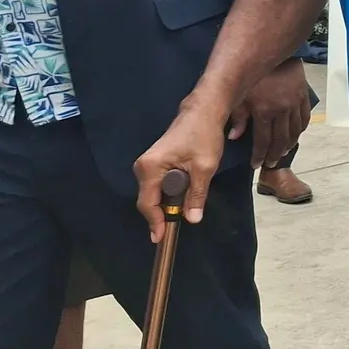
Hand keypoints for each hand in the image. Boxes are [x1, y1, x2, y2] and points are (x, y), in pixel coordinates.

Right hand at [134, 97, 229, 241]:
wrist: (203, 111)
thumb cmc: (203, 135)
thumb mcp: (204, 168)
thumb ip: (196, 194)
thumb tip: (192, 219)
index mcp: (150, 168)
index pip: (147, 203)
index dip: (155, 222)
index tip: (161, 238)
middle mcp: (143, 166)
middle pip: (149, 200)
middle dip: (162, 214)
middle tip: (174, 229)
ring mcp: (148, 164)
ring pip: (155, 193)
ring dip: (167, 203)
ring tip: (183, 212)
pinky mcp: (156, 162)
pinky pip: (159, 185)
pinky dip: (169, 194)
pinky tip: (181, 199)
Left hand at [229, 60, 310, 167]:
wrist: (270, 50)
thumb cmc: (252, 73)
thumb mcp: (239, 95)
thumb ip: (238, 118)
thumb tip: (234, 136)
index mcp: (265, 111)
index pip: (263, 141)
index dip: (260, 155)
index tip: (256, 164)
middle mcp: (282, 110)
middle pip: (281, 140)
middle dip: (275, 155)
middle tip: (270, 163)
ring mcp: (295, 103)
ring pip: (295, 131)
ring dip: (289, 145)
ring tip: (282, 152)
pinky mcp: (303, 96)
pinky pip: (304, 118)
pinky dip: (301, 129)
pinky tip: (296, 135)